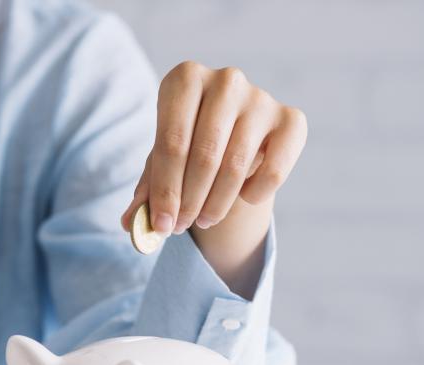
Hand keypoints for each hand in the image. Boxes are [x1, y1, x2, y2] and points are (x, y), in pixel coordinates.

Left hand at [120, 61, 306, 297]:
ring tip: (203, 220)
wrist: (232, 134)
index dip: (165, 191)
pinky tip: (243, 198)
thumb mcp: (161, 163)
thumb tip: (133, 224)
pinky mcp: (291, 119)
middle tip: (179, 227)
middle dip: (189, 200)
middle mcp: (225, 80)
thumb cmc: (188, 145)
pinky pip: (274, 170)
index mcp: (184, 79)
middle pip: (204, 154)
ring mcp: (261, 97)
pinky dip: (255, 193)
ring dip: (216, 203)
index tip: (161, 225)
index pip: (172, 143)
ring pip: (236, 165)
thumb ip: (146, 192)